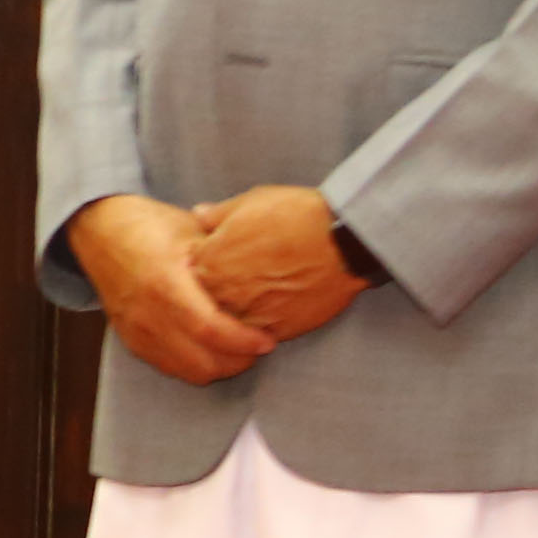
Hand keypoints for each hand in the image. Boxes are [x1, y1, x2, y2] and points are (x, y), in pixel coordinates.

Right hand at [68, 192, 276, 385]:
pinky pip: (169, 367)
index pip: (209, 329)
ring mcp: (135, 329)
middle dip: (238, 361)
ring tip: (237, 349)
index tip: (267, 340)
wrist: (98, 230)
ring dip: (218, 366)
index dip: (243, 341)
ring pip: (187, 371)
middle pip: (201, 361)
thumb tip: (266, 273)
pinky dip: (194, 365)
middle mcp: (146, 313)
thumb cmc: (149, 225)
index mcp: (163, 282)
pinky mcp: (130, 339)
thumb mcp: (191, 230)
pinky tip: (209, 348)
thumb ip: (225, 256)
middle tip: (258, 346)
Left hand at [191, 182, 373, 344]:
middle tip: (247, 274)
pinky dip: (267, 323)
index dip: (207, 262)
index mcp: (208, 263)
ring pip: (234, 320)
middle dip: (222, 287)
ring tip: (265, 291)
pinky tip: (280, 306)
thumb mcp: (249, 203)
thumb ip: (217, 215)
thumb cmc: (296, 216)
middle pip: (210, 298)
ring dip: (243, 309)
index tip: (222, 255)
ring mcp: (250, 316)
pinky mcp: (279, 331)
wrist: (346, 241)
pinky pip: (262, 334)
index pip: (191, 270)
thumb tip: (198, 214)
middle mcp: (223, 294)